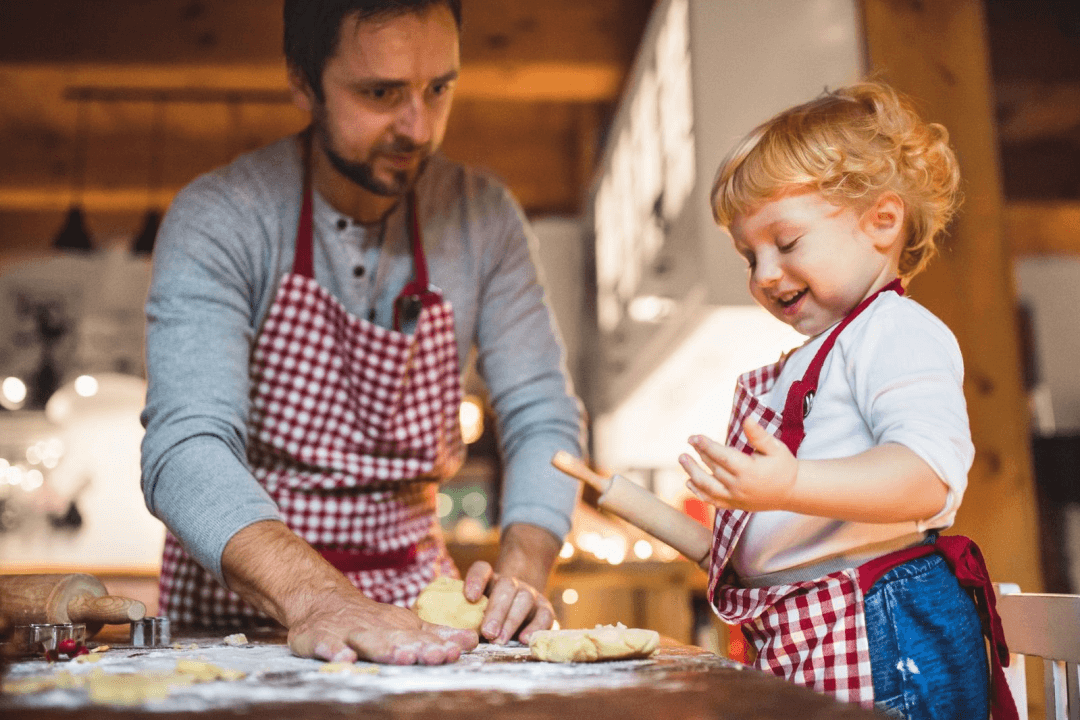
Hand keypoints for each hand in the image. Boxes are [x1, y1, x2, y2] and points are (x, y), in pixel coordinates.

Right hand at [286, 584, 477, 664]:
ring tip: (402, 657)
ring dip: (384, 649)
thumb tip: (473, 640)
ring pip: (367, 642)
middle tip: (434, 655)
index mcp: (397, 628)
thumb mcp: (406, 626)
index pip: (419, 637)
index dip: (436, 645)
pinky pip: (326, 645)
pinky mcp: (320, 638)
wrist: (323, 603)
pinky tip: (344, 659)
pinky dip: (334, 651)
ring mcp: (347, 633)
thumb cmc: (373, 621)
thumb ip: (437, 635)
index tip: (455, 652)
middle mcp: (376, 629)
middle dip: (415, 648)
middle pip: (396, 640)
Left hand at [462, 560, 555, 644]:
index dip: (476, 580)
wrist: (516, 614)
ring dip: (511, 620)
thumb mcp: (475, 613)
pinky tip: (524, 640)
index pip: (482, 570)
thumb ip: (466, 617)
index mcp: (490, 580)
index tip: (470, 597)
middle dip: (496, 610)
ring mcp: (529, 594)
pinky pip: (545, 614)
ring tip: (500, 640)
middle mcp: (510, 584)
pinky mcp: (544, 609)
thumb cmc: (488, 617)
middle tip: (487, 632)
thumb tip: (454, 631)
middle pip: (505, 586)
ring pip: (524, 598)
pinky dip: (536, 627)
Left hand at [679, 418, 798, 511]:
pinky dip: (699, 493)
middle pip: (713, 469)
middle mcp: (739, 486)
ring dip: (692, 473)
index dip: (706, 446)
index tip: (694, 437)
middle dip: (698, 455)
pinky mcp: (735, 505)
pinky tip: (689, 482)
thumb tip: (747, 419)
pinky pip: (713, 501)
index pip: (722, 456)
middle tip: (687, 443)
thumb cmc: (783, 466)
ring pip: (708, 487)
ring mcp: (736, 498)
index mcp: (749, 470)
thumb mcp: (776, 448)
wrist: (792, 492)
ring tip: (683, 459)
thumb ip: (759, 435)